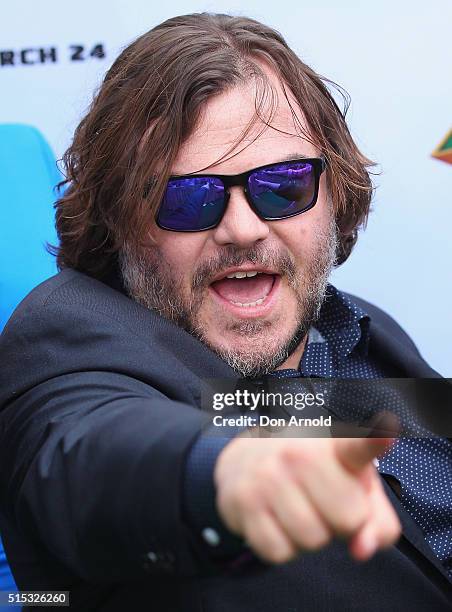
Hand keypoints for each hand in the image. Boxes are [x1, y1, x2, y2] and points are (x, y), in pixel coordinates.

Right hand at [214, 435, 400, 563]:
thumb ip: (376, 521)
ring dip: (311, 538)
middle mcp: (300, 453)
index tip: (388, 431)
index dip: (376, 441)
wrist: (244, 459)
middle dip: (341, 524)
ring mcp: (268, 475)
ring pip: (312, 541)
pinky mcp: (243, 500)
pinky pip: (279, 553)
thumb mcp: (353, 487)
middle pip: (348, 521)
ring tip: (299, 510)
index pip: (357, 446)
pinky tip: (277, 521)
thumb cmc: (313, 476)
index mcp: (336, 446)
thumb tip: (362, 549)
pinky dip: (283, 548)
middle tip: (322, 502)